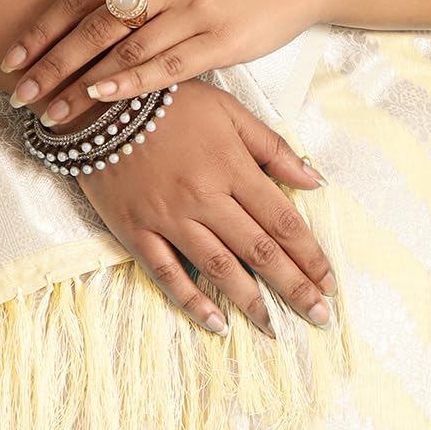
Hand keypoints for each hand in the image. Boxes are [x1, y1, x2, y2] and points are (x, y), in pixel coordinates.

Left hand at [0, 0, 329, 126]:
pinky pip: (168, 65)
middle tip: (19, 93)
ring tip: (51, 111)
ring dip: (83, 84)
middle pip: (97, 25)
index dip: (42, 27)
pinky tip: (102, 99)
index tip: (9, 58)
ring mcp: (195, 8)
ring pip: (127, 50)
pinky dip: (131, 83)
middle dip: (53, 62)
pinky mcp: (221, 39)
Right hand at [72, 77, 336, 335]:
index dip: (309, 255)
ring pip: (219, 268)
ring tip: (275, 328)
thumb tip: (314, 180)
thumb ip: (272, 148)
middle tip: (320, 318)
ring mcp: (168, 217)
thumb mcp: (228, 111)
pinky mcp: (136, 230)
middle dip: (293, 287)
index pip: (281, 220)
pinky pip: (167, 273)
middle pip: (258, 251)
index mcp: (231, 166)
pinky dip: (193, 301)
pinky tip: (217, 323)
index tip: (329, 282)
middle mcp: (204, 197)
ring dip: (251, 302)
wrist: (101, 103)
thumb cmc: (171, 101)